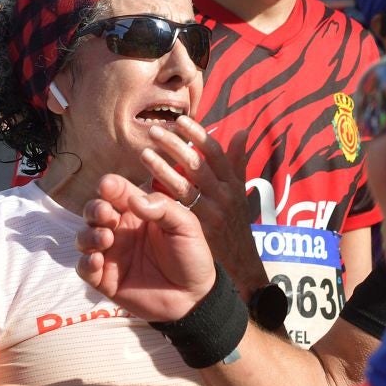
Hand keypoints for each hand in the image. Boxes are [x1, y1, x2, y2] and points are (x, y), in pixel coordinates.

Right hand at [76, 173, 216, 320]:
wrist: (193, 298)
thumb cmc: (191, 257)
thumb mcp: (186, 226)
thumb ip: (164, 208)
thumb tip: (135, 200)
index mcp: (139, 212)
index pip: (116, 191)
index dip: (108, 186)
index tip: (107, 187)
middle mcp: (121, 230)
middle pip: (94, 211)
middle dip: (94, 209)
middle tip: (105, 215)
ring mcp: (112, 254)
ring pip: (84, 237)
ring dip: (88, 235)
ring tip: (106, 239)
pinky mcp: (105, 279)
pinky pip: (84, 268)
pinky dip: (85, 262)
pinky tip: (97, 260)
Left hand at [142, 117, 269, 294]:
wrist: (239, 265)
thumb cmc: (234, 226)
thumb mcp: (240, 193)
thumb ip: (238, 162)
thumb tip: (242, 131)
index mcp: (233, 183)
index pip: (216, 153)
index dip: (198, 135)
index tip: (181, 120)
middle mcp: (224, 196)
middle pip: (198, 164)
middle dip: (175, 146)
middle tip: (154, 131)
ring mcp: (212, 213)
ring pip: (185, 185)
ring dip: (163, 168)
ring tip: (143, 154)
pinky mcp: (198, 230)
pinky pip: (176, 209)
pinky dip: (161, 195)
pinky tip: (143, 188)